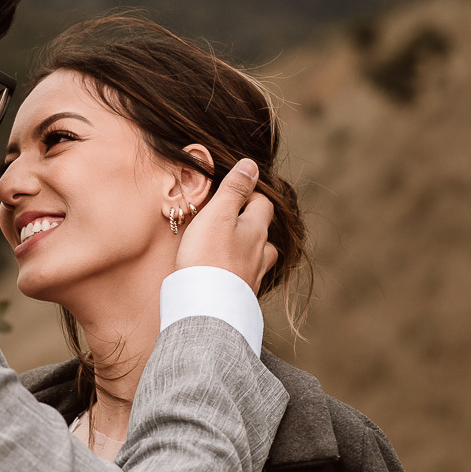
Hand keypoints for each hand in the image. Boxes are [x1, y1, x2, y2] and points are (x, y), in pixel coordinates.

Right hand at [175, 160, 276, 293]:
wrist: (206, 306)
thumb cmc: (208, 256)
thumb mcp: (219, 213)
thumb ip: (234, 188)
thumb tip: (251, 165)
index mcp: (256, 229)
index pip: (263, 203)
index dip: (249, 194)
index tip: (232, 192)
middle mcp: (260, 253)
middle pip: (265, 232)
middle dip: (253, 222)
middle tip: (231, 219)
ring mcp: (253, 276)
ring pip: (260, 258)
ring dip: (251, 250)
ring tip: (234, 248)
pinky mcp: (242, 296)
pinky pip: (247, 279)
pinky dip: (241, 272)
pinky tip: (228, 275)